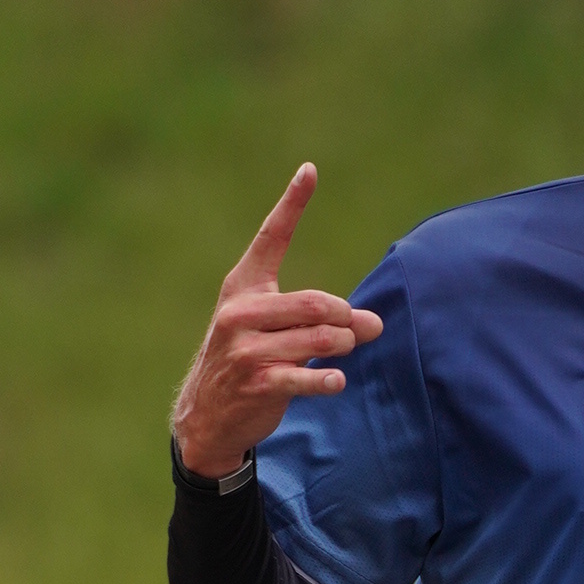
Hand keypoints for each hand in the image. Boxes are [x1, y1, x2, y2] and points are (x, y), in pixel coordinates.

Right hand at [169, 164, 381, 482]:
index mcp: (243, 287)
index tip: (310, 170)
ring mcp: (246, 349)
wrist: (208, 413)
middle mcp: (240, 313)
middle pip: (315, 303)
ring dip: (343, 345)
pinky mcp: (258, 383)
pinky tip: (336, 380)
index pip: (270, 237)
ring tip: (345, 350)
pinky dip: (327, 379)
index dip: (291, 203)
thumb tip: (375, 324)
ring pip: (318, 338)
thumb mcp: (273, 328)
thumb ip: (321, 319)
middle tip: (359, 328)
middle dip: (345, 317)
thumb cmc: (247, 359)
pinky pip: (305, 376)